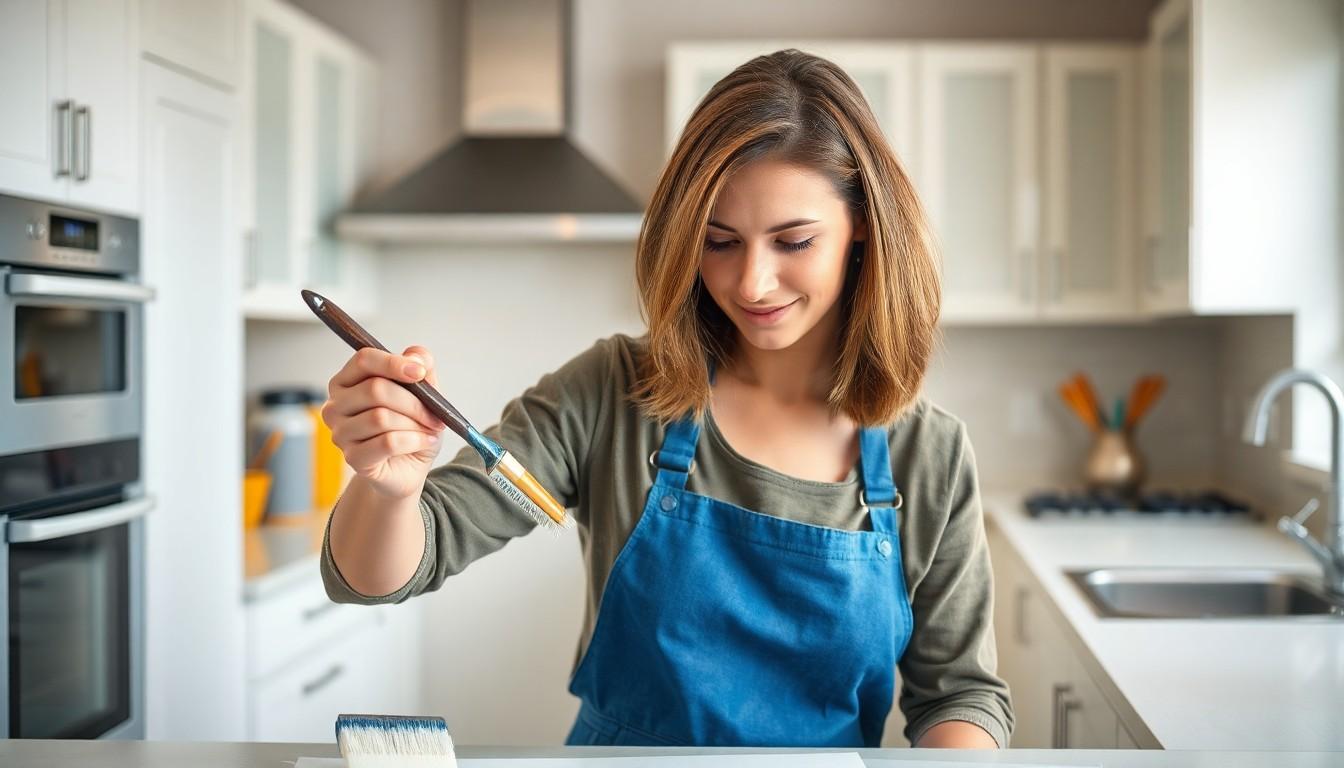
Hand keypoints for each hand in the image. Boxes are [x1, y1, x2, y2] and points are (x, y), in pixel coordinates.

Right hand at [322, 345, 447, 499]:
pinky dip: (414, 441)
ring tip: (429, 430)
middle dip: (414, 402)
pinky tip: (425, 442)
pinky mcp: (353, 458)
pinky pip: (387, 443)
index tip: (420, 373)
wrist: (408, 468)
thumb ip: (421, 366)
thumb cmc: (411, 426)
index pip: (364, 360)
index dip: (394, 363)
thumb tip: (416, 357)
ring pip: (381, 417)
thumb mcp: (424, 393)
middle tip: (435, 414)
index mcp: (347, 381)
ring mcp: (340, 433)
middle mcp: (335, 405)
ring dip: (415, 424)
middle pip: (375, 389)